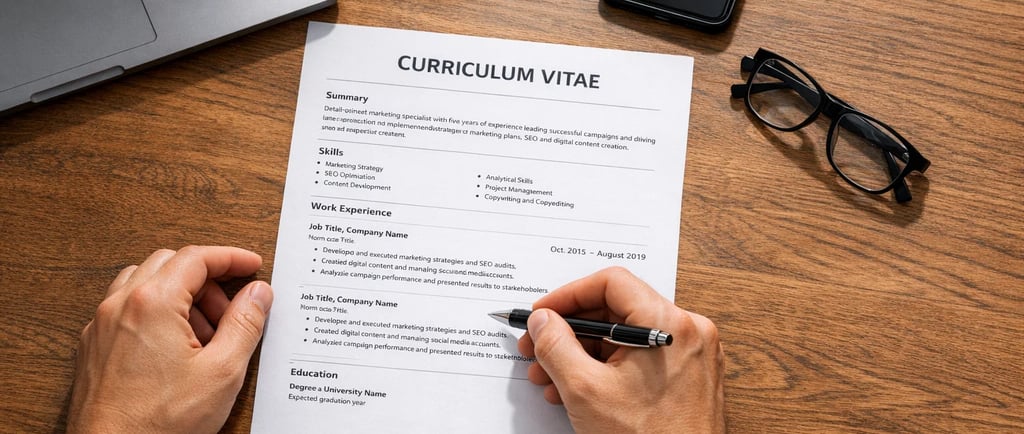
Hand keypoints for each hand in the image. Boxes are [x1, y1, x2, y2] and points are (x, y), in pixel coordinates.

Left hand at [68, 246, 273, 432]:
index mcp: (151, 303)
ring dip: (181, 295)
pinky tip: (177, 348)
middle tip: (232, 309)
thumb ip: (245, 324)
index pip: (196, 258)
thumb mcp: (222, 372)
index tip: (251, 265)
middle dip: (207, 279)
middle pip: (170, 264)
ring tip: (206, 333)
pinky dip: (157, 313)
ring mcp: (101, 326)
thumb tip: (258, 294)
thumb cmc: (159, 423)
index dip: (230, 257)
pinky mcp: (94, 347)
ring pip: (145, 283)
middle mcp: (119, 306)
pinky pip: (127, 309)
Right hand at [517, 267, 724, 432]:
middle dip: (570, 330)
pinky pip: (640, 359)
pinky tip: (576, 388)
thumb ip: (556, 347)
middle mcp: (687, 333)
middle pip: (617, 310)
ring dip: (583, 353)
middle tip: (537, 345)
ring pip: (625, 338)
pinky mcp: (688, 378)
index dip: (569, 294)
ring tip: (549, 376)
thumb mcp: (586, 391)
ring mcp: (690, 356)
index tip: (543, 313)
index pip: (612, 283)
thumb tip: (542, 321)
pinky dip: (606, 369)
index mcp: (670, 325)